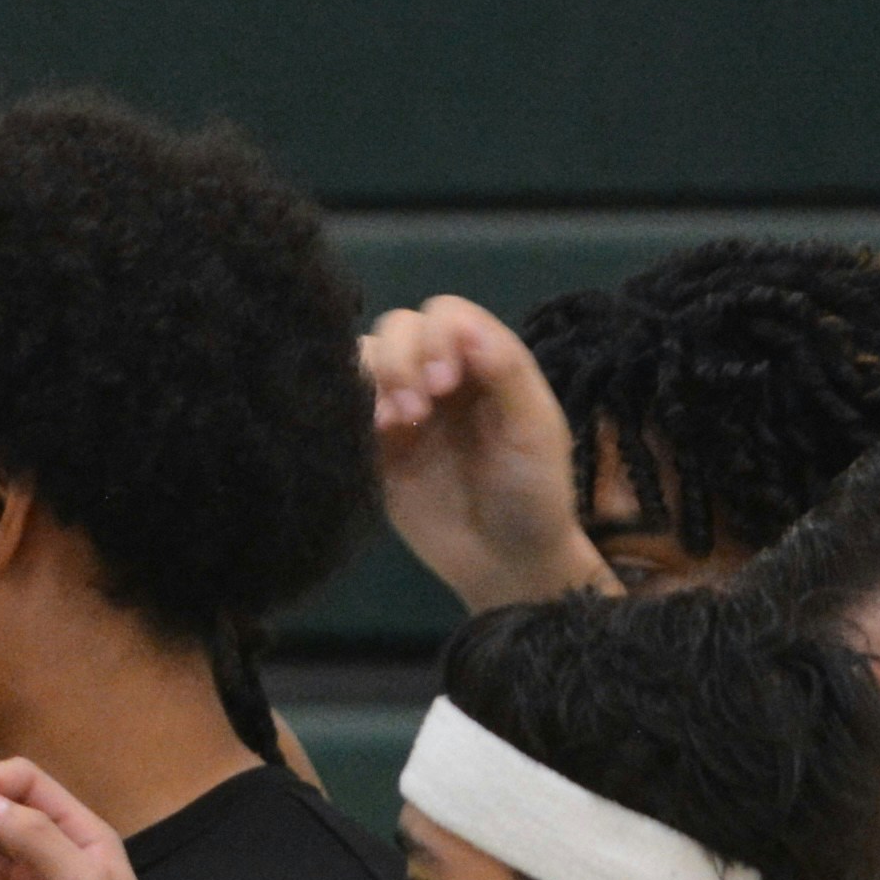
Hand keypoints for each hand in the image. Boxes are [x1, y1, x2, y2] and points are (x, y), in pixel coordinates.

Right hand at [358, 297, 613, 608]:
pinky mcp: (372, 447)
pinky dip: (349, 406)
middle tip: (419, 412)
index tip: (446, 384)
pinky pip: (345, 406)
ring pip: (365, 358)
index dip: (437, 337)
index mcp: (485, 364)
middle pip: (399, 328)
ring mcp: (404, 411)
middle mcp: (441, 377)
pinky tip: (373, 433)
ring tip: (394, 425)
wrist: (504, 564)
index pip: (445, 315)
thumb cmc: (533, 496)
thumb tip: (464, 324)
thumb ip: (506, 372)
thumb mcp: (534, 430)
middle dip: (401, 359)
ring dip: (374, 380)